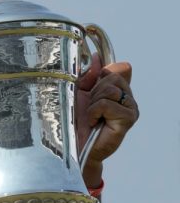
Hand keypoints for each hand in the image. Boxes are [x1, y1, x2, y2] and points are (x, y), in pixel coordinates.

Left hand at [76, 53, 138, 183]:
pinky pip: (107, 103)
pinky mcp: (128, 119)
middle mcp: (128, 97)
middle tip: (89, 108)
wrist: (72, 145)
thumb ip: (87, 75)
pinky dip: (94, 112)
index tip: (90, 88)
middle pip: (112, 76)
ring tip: (91, 116)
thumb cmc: (73, 120)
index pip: (116, 69)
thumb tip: (96, 57)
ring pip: (110, 89)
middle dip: (94, 91)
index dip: (100, 75)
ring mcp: (131, 108)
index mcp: (118, 90)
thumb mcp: (78, 92)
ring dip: (93, 103)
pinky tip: (93, 122)